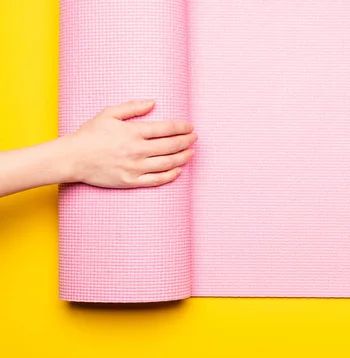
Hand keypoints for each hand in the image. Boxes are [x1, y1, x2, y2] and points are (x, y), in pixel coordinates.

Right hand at [61, 99, 196, 187]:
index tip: (190, 127)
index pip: (166, 129)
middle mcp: (137, 150)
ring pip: (168, 163)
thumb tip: (153, 102)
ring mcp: (135, 168)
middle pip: (171, 146)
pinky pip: (157, 180)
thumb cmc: (90, 134)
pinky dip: (171, 175)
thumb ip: (133, 107)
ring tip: (191, 153)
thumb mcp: (109, 114)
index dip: (182, 128)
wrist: (73, 158)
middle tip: (195, 139)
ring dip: (183, 157)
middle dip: (187, 141)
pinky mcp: (131, 181)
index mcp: (133, 132)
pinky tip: (179, 170)